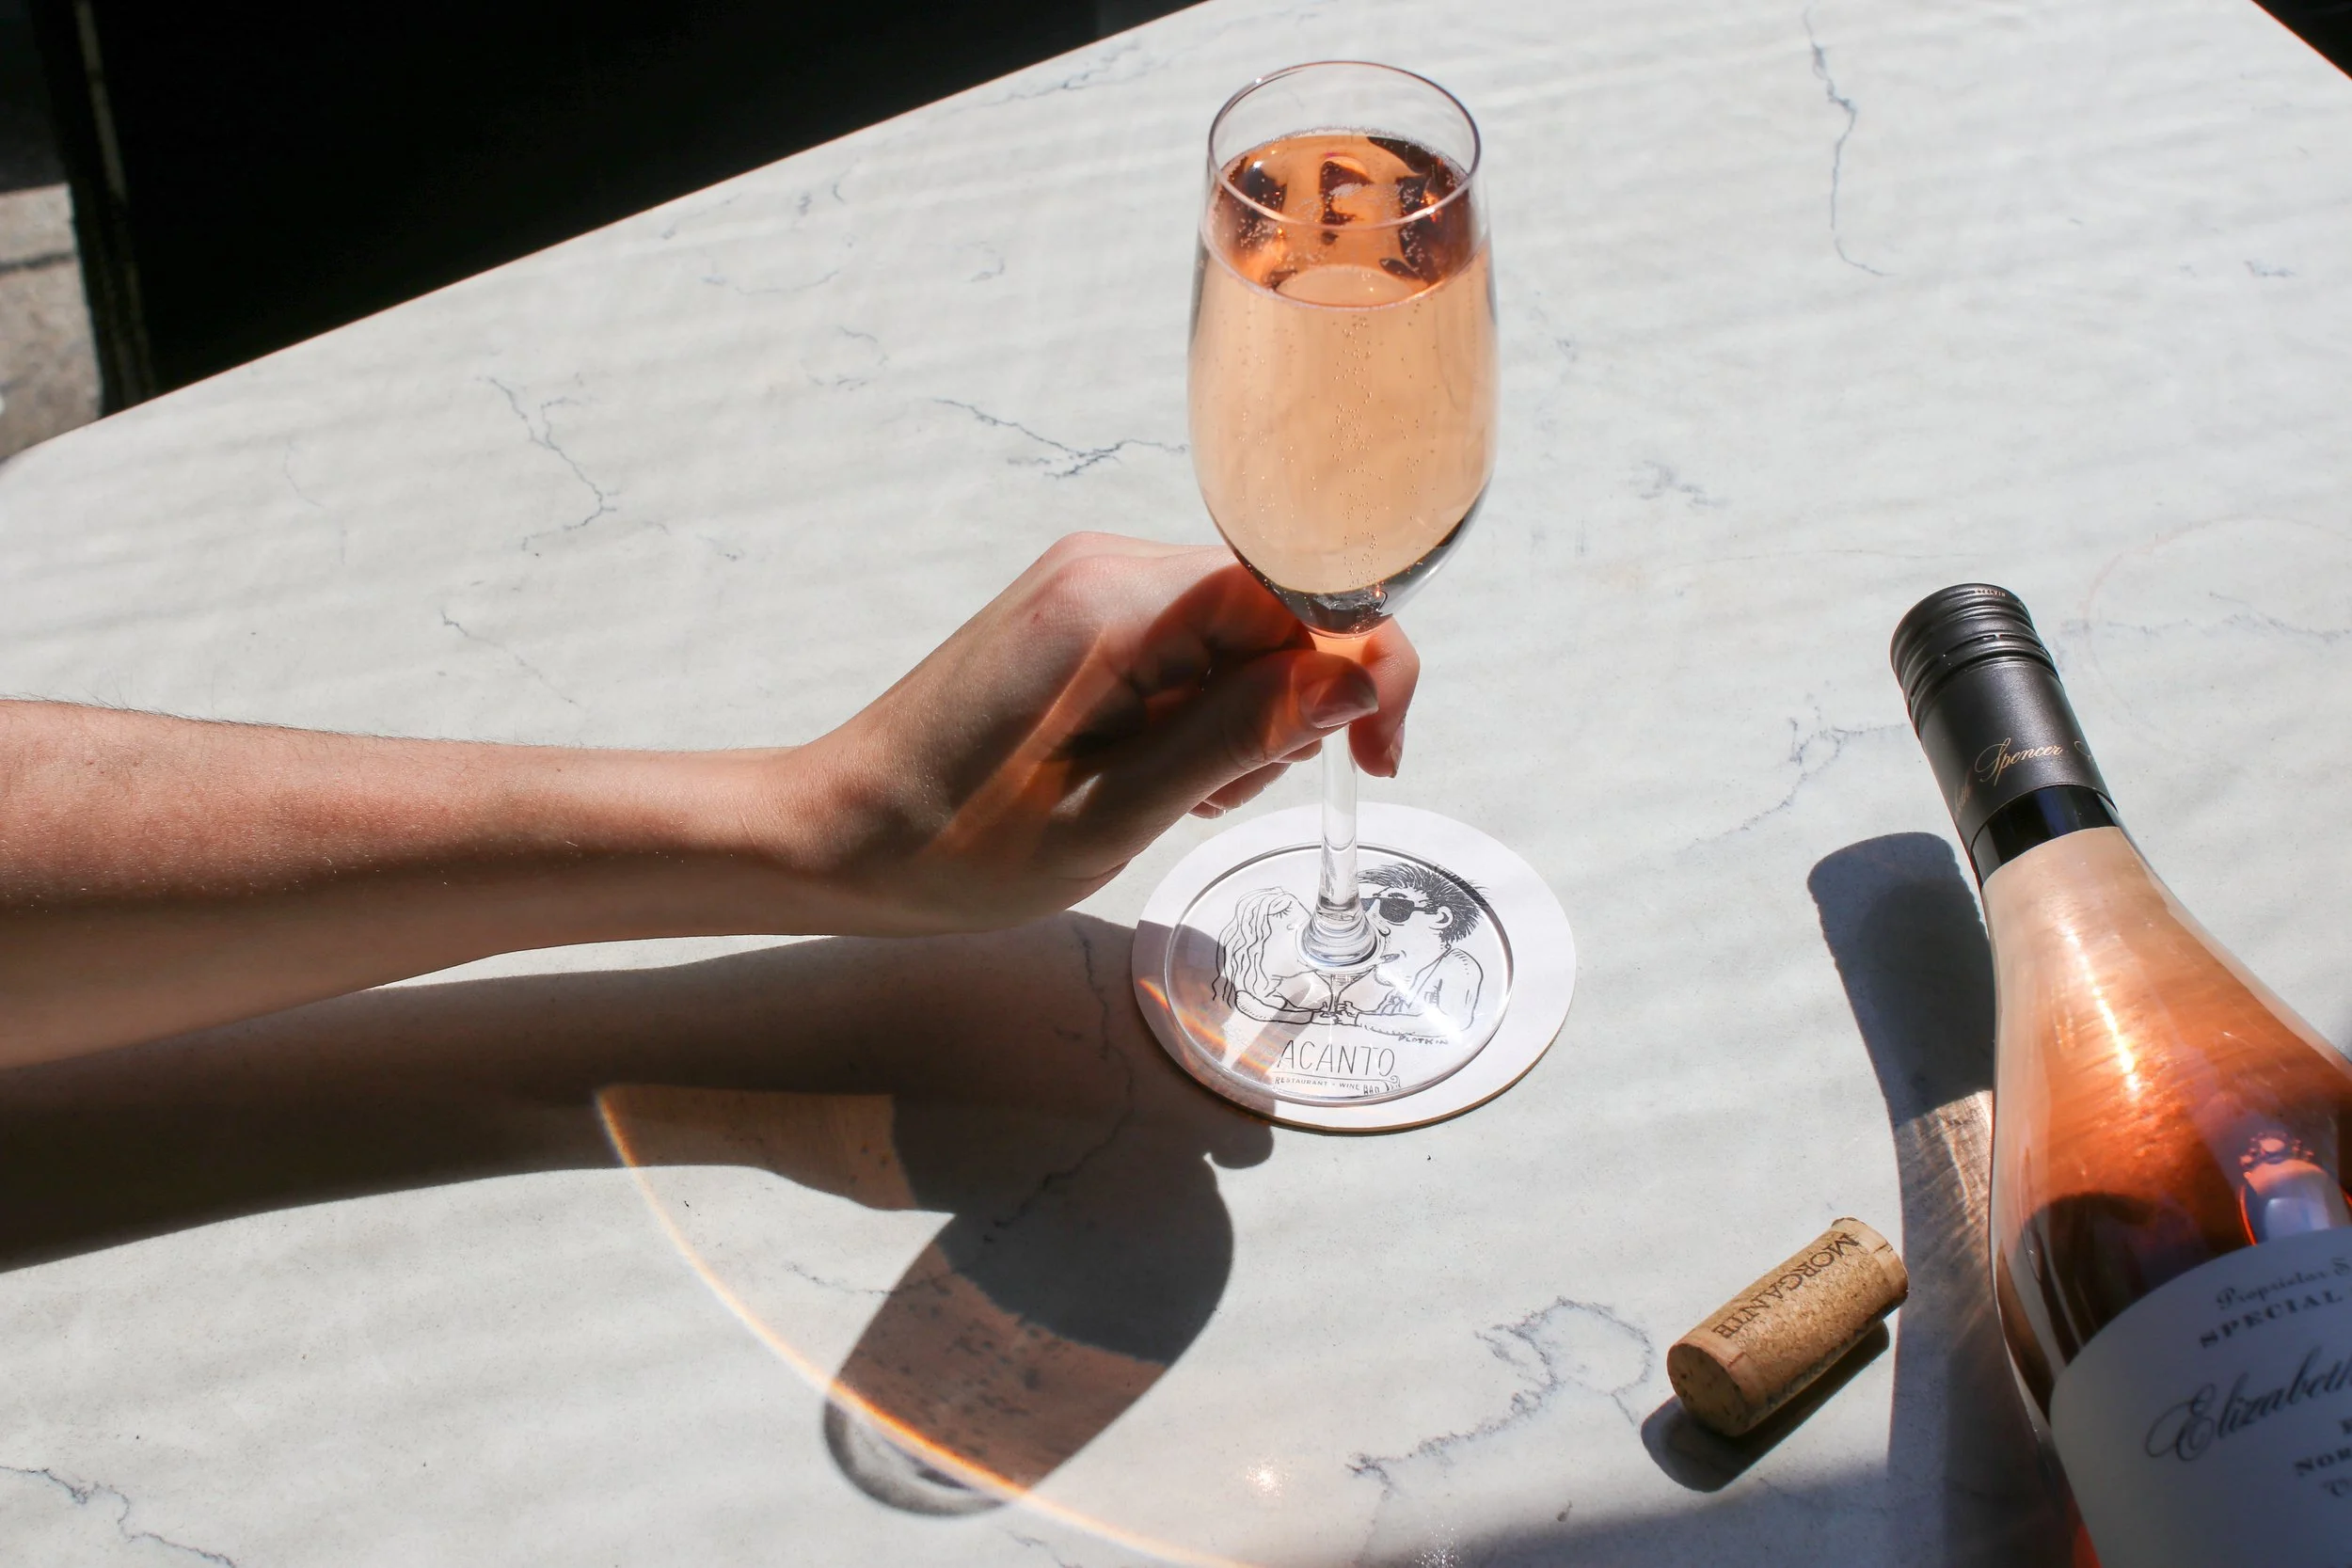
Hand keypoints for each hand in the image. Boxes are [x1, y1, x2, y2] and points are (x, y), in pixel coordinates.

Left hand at [779, 533, 1418, 931]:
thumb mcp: (1115, 815)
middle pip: (1277, 612)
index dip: (1363, 669)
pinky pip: (1187, 648)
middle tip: (1210, 801)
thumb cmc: (954, 845)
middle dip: (1287, 712)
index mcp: (1115, 602)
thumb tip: (1357, 678)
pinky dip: (1194, 716)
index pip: (1301, 589)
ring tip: (1161, 797)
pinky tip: (1143, 773)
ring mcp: (1088, 584)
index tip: (1373, 763)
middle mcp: (1106, 564)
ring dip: (1237, 724)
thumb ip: (1241, 736)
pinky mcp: (1077, 614)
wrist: (836, 834)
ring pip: (1237, 637)